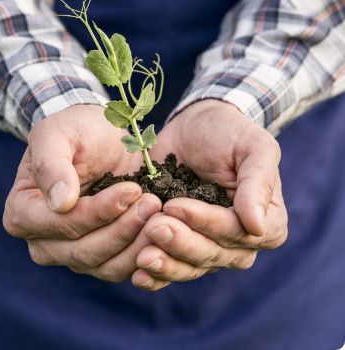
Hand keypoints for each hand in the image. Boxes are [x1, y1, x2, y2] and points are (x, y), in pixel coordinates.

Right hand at [3, 105, 160, 281]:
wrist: (99, 139)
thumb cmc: (75, 132)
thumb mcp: (57, 134)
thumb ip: (50, 164)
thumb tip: (59, 202)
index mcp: (23, 213)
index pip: (61, 224)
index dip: (97, 211)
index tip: (131, 189)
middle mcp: (44, 242)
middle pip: (84, 252)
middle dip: (123, 228)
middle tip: (153, 202)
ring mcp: (72, 254)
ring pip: (107, 266)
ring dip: (138, 243)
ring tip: (160, 212)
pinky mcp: (101, 257)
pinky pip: (123, 267)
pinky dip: (145, 253)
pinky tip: (163, 230)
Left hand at [130, 100, 286, 289]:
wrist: (194, 129)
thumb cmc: (228, 133)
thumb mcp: (252, 147)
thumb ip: (258, 183)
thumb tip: (257, 226)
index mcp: (266, 222)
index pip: (237, 232)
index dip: (206, 223)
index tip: (175, 205)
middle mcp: (239, 242)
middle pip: (211, 254)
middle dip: (181, 242)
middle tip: (154, 226)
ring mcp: (209, 246)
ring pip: (190, 267)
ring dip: (166, 264)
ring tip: (142, 255)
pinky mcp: (182, 245)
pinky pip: (172, 269)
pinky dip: (156, 276)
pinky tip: (138, 274)